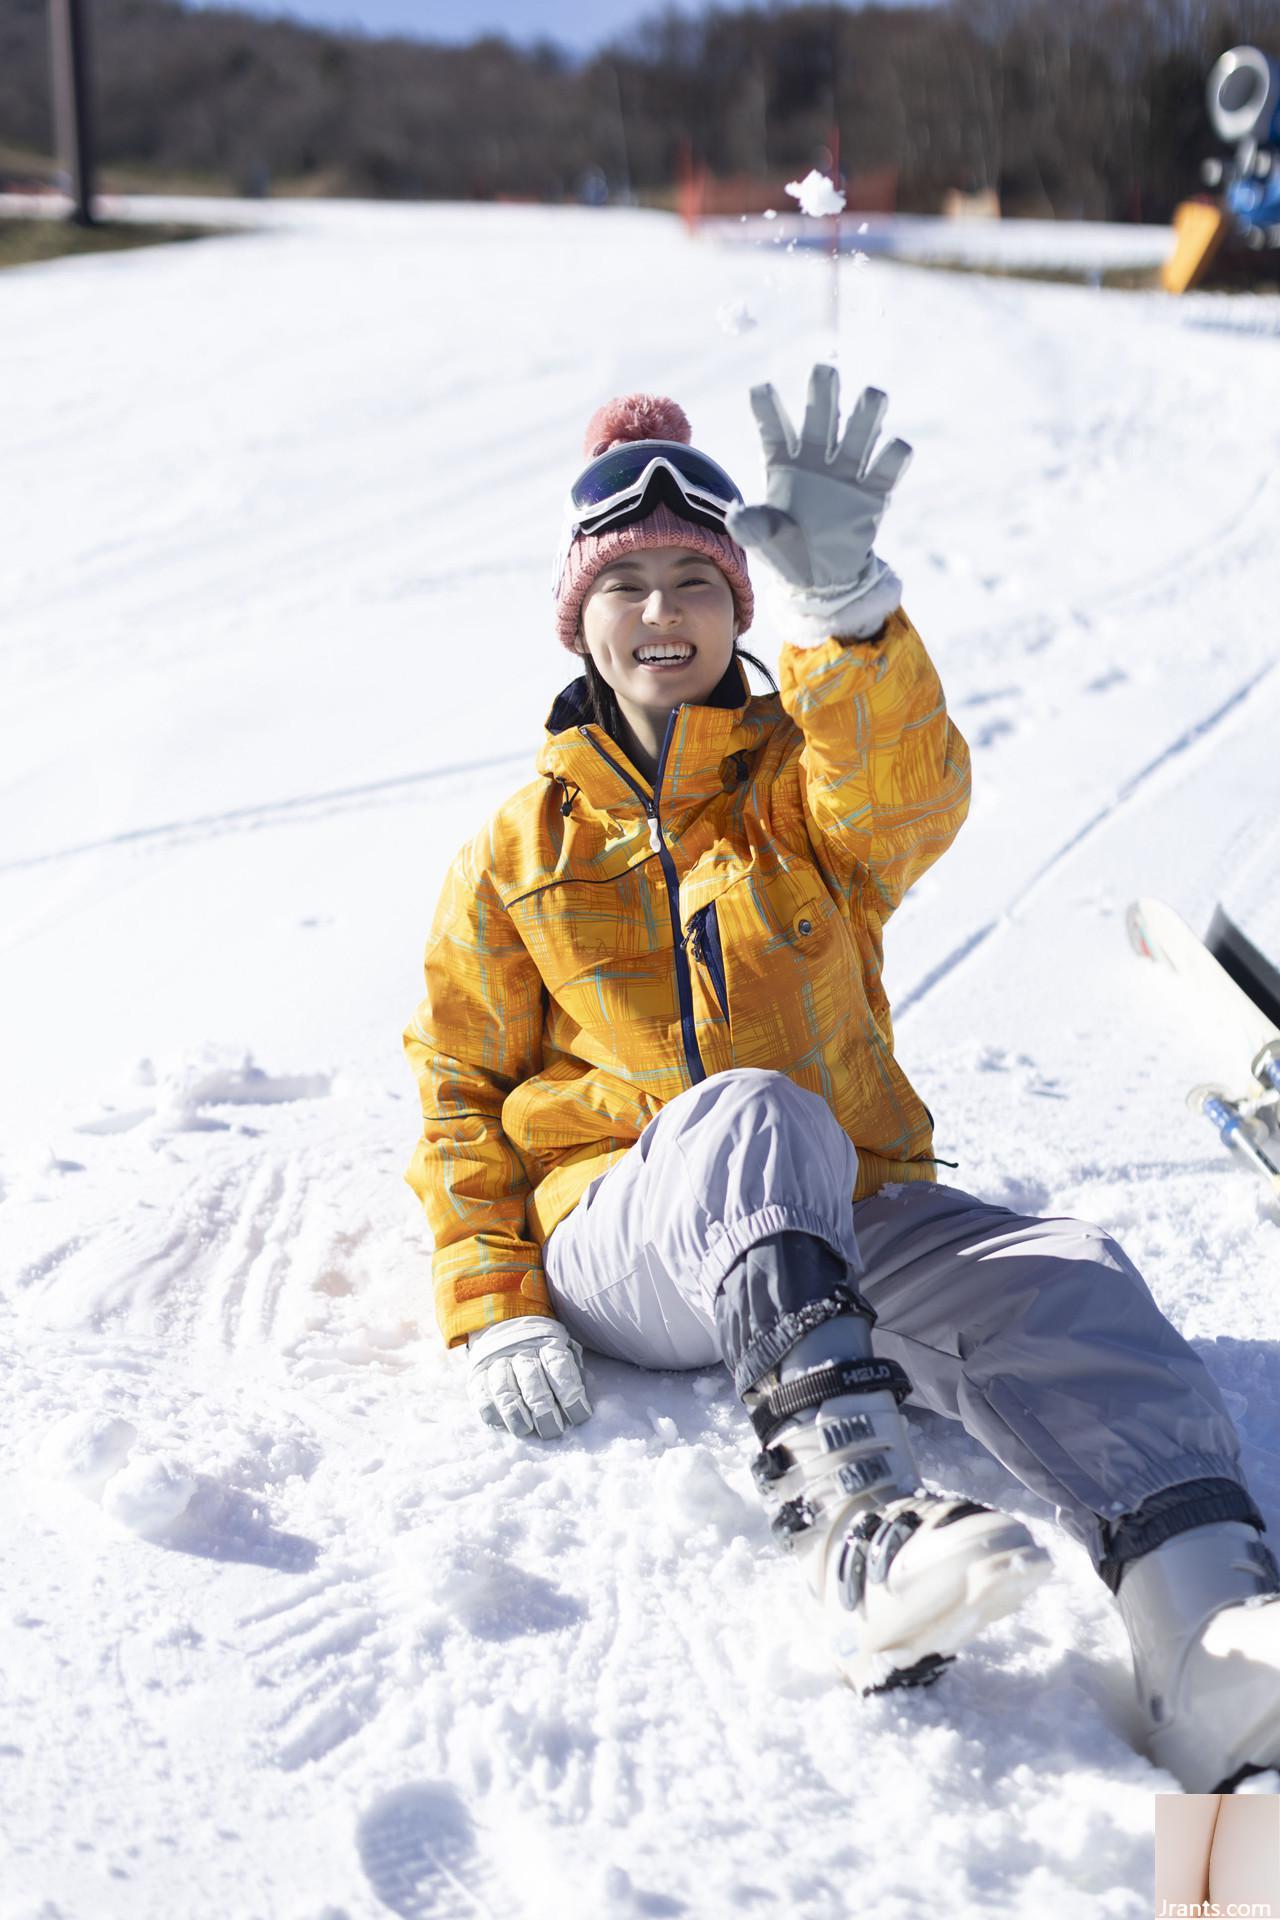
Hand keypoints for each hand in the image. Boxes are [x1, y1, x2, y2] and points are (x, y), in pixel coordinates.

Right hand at [466, 1319, 591, 1439]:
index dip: (569, 1391)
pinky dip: (489, 1409)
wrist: (505, 1329)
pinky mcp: (478, 1375)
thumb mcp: (563, 1352)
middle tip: (553, 1429)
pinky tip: (500, 1423)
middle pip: (531, 1377)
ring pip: (503, 1385)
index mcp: (547, 1343)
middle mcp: (521, 1351)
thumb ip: (571, 1373)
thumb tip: (580, 1402)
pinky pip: (480, 1392)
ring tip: (525, 1429)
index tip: (580, 1415)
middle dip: (542, 1407)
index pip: (559, 1366)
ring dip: (514, 1410)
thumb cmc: (544, 1354)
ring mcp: (497, 1361)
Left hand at [727, 364, 910, 643]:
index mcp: (783, 463)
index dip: (768, 409)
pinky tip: (895, 448)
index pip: (775, 430)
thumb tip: (736, 517)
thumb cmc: (784, 549)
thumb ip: (750, 526)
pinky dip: (893, 456)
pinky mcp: (872, 494)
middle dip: (824, 393)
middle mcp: (815, 460)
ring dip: (867, 413)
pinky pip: (885, 469)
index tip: (760, 389)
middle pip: (821, 418)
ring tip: (873, 395)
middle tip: (825, 370)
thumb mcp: (762, 540)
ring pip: (859, 433)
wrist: (817, 578)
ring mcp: (845, 473)